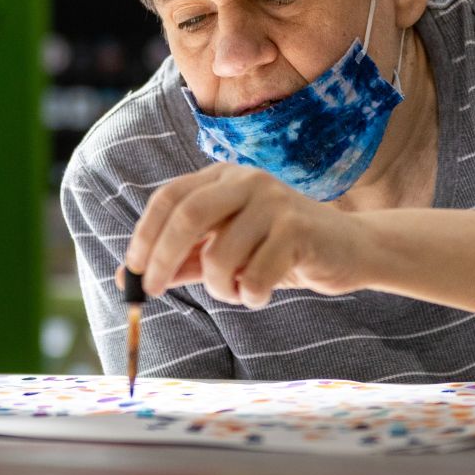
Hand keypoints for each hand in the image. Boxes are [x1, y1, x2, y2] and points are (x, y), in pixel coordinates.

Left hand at [122, 164, 370, 308]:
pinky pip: (254, 277)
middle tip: (153, 292)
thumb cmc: (281, 250)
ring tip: (236, 291)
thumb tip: (124, 278)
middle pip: (187, 215)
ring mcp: (274, 203)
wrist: (350, 250)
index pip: (169, 198)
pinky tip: (262, 293)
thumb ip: (181, 260)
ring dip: (219, 288)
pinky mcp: (298, 230)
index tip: (133, 274)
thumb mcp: (226, 251)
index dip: (144, 236)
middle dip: (162, 258)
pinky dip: (249, 296)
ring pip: (220, 256)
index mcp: (224, 178)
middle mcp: (246, 181)